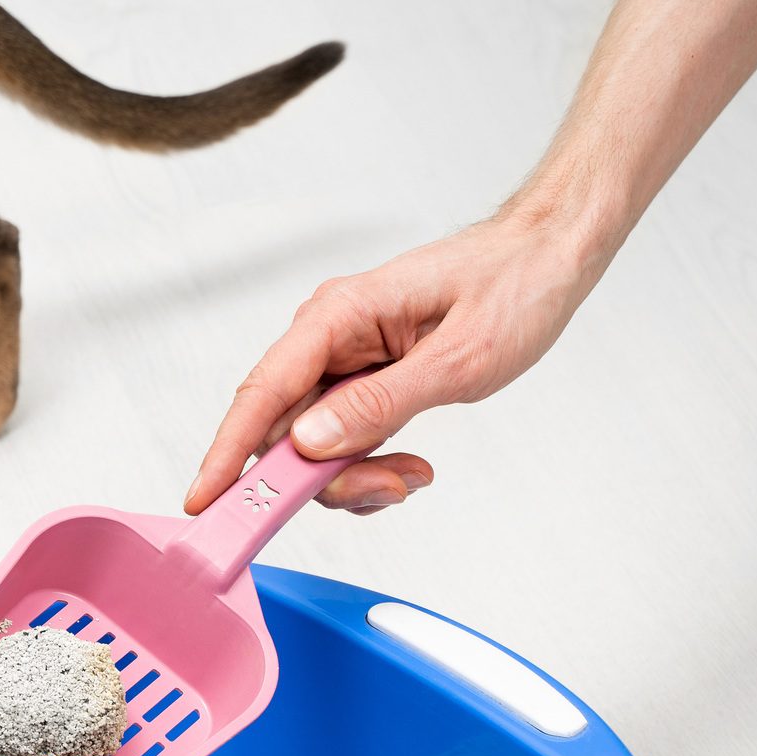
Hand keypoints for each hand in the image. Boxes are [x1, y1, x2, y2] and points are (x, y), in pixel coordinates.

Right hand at [184, 212, 601, 513]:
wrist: (551, 255)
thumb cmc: (515, 284)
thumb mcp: (458, 357)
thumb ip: (380, 405)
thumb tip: (310, 443)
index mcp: (338, 316)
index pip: (262, 393)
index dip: (228, 452)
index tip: (206, 500)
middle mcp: (329, 337)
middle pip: (284, 431)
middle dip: (323, 477)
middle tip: (387, 490)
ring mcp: (344, 360)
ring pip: (312, 444)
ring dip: (354, 475)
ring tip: (413, 475)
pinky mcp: (364, 379)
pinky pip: (342, 438)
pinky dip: (369, 464)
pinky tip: (410, 464)